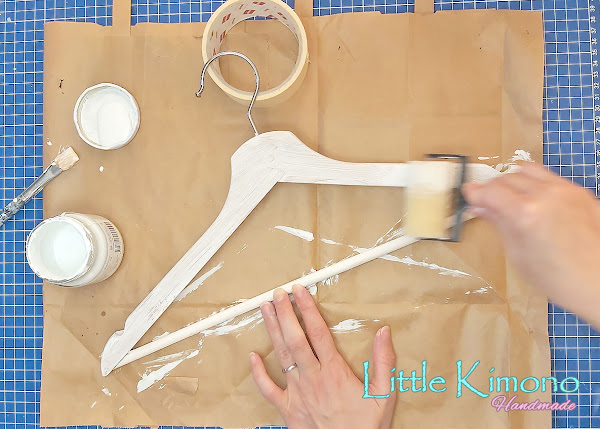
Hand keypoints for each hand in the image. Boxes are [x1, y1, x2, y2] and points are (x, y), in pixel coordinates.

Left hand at [249, 285, 396, 428]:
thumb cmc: (366, 427)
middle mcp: (313, 378)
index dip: (307, 309)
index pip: (318, 332)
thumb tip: (384, 332)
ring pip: (281, 356)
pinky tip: (252, 356)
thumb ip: (384, 362)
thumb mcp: (384, 395)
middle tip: (278, 293)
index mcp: (335, 372)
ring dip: (272, 330)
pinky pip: (268, 389)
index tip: (300, 291)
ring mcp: (297, 393)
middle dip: (285, 313)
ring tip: (265, 309)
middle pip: (295, 339)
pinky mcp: (287, 410)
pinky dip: (258, 373)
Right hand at [463, 162, 599, 328]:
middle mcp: (546, 195)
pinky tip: (535, 203)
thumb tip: (482, 208)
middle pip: (507, 177)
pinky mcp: (580, 192)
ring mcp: (566, 190)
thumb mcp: (518, 254)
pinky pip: (549, 178)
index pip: (490, 191)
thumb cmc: (559, 279)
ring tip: (510, 198)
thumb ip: (499, 224)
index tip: (468, 194)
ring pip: (528, 171)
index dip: (475, 192)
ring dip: (513, 181)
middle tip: (486, 202)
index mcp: (526, 214)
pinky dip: (535, 184)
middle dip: (493, 188)